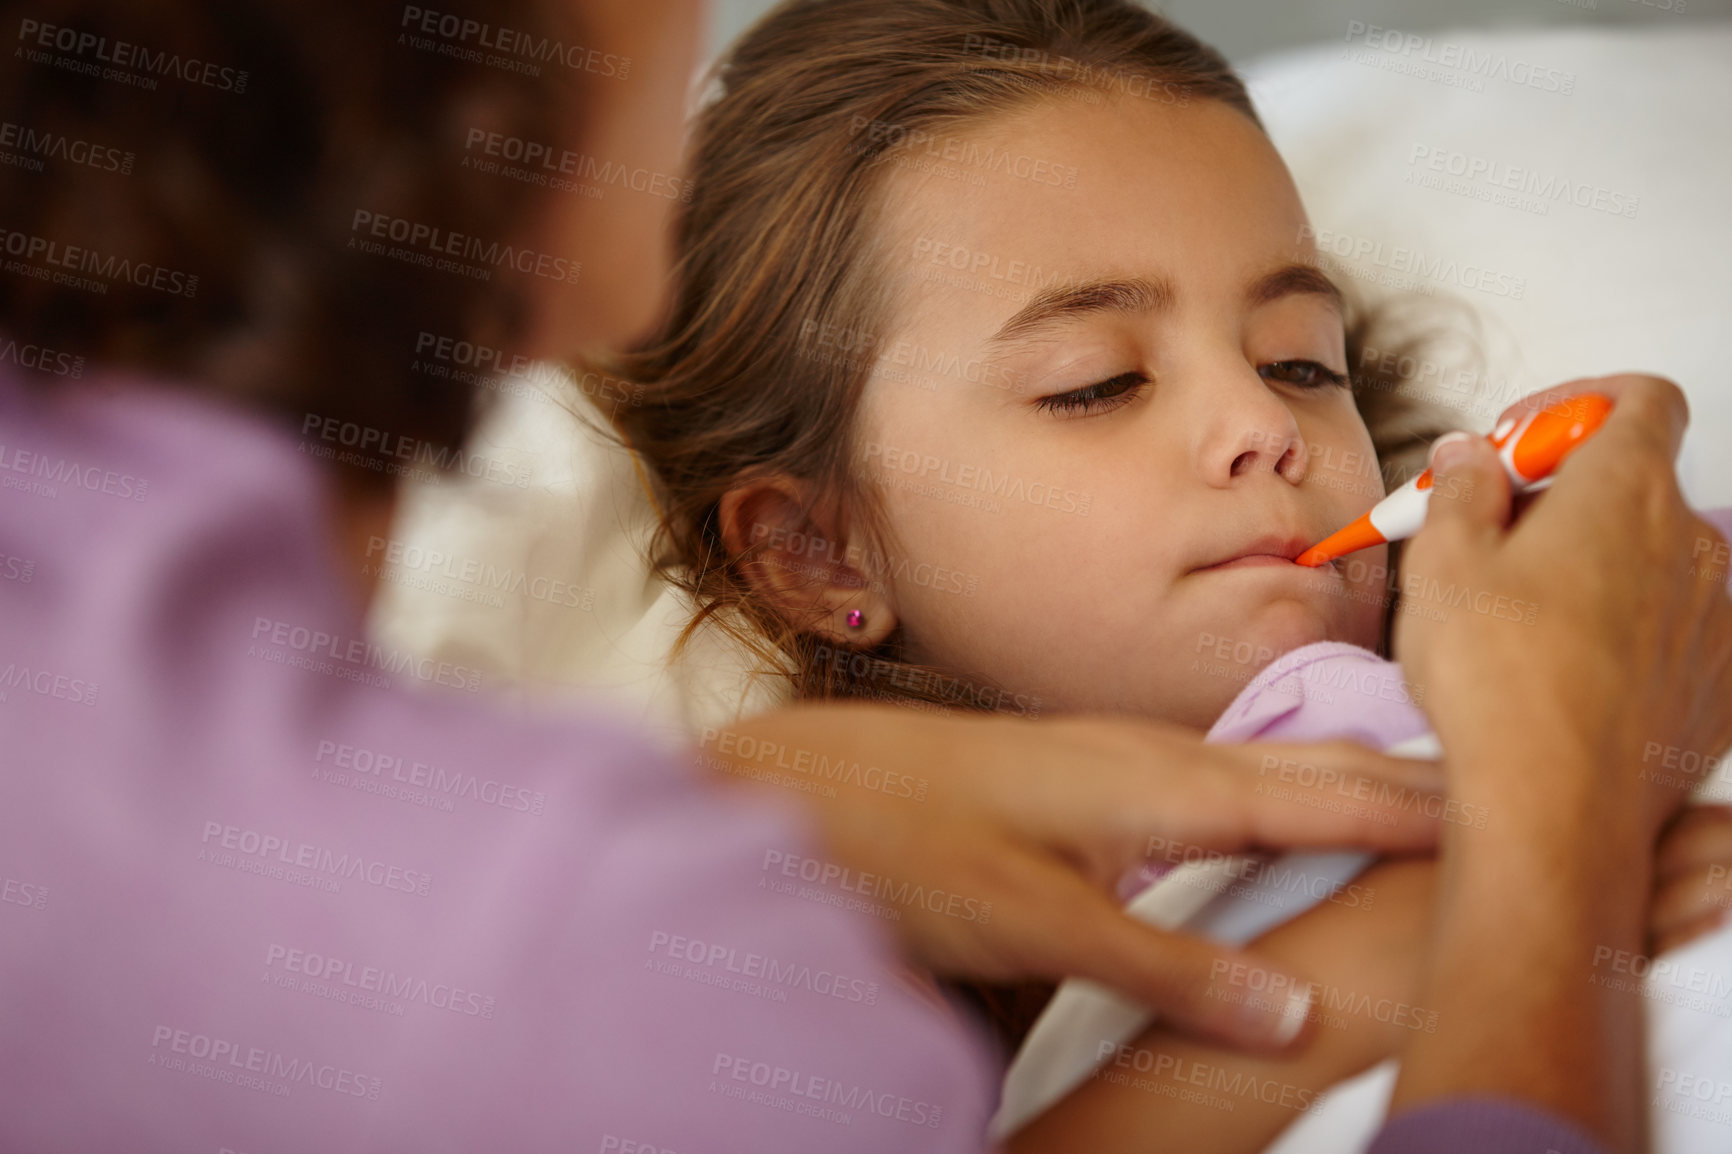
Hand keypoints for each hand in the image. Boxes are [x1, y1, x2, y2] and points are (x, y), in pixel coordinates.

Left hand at [700, 705, 1445, 1052]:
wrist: (796, 787)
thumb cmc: (902, 838)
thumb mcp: (1035, 918)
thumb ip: (1162, 962)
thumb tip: (1288, 1004)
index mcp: (1154, 780)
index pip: (1314, 794)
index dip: (1406, 810)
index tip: (1494, 814)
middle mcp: (1143, 756)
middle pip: (1299, 766)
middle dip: (1394, 779)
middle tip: (1484, 792)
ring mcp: (1108, 761)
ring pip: (1253, 768)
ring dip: (1334, 779)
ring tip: (1402, 796)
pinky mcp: (1077, 779)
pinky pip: (1205, 780)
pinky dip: (1266, 791)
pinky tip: (1260, 809)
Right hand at [1385, 375, 1731, 1151]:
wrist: (1555, 815)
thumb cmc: (1500, 691)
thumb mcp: (1439, 564)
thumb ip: (1458, 489)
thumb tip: (1470, 459)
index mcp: (1623, 492)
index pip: (1638, 399)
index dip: (1572, 406)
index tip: (1518, 445)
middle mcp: (1692, 543)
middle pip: (1638, 483)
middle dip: (1567, 498)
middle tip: (1494, 542)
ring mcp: (1716, 618)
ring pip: (1656, 562)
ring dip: (1596, 570)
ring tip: (1521, 624)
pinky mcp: (1718, 685)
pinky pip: (1676, 631)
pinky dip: (1626, 634)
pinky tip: (1564, 676)